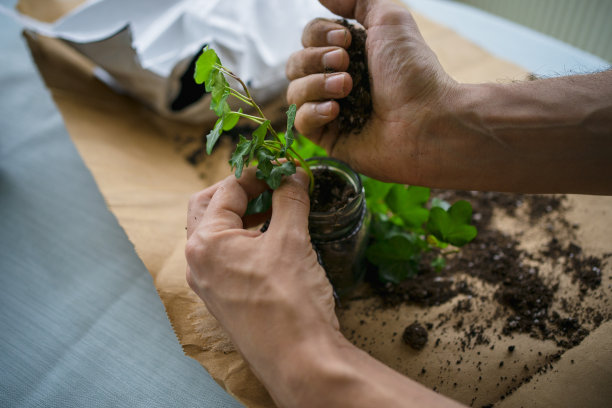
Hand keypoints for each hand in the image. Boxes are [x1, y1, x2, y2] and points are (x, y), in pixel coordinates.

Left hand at [185, 167, 338, 389]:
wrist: (299, 359)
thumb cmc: (290, 299)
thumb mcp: (293, 240)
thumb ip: (290, 199)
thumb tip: (293, 174)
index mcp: (206, 241)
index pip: (226, 190)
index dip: (257, 174)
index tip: (283, 169)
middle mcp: (197, 261)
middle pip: (209, 208)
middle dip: (240, 192)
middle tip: (271, 185)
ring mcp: (207, 283)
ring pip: (217, 234)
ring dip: (243, 216)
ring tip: (276, 210)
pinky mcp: (222, 298)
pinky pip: (225, 258)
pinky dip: (245, 240)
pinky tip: (272, 240)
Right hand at [286, 0, 456, 184]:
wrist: (427, 119)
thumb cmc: (413, 71)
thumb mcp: (389, 19)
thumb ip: (356, 0)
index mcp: (348, 54)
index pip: (308, 38)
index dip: (319, 34)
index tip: (346, 39)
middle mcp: (335, 81)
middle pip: (295, 63)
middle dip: (316, 58)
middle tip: (345, 63)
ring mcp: (330, 111)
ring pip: (294, 91)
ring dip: (316, 84)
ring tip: (346, 87)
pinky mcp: (329, 139)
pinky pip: (300, 121)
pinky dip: (313, 112)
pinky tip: (335, 110)